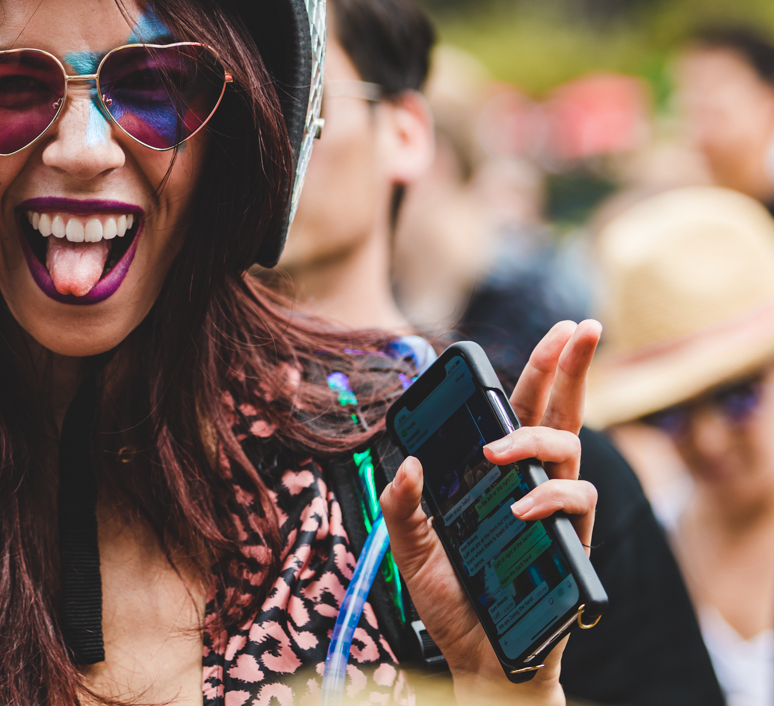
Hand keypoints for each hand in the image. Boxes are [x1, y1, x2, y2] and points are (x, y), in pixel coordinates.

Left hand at [380, 320, 601, 703]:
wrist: (476, 656)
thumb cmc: (449, 598)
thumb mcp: (408, 546)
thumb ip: (402, 503)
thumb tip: (410, 464)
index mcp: (496, 472)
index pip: (520, 409)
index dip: (539, 369)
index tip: (557, 330)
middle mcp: (532, 482)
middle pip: (561, 411)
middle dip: (573, 366)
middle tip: (582, 328)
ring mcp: (556, 512)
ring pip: (568, 450)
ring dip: (534, 440)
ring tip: (497, 455)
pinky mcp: (571, 545)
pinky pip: (579, 504)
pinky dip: (550, 498)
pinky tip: (521, 506)